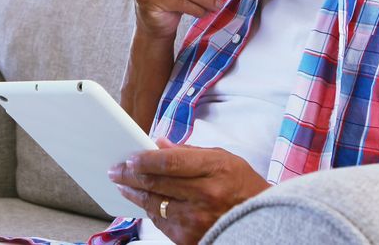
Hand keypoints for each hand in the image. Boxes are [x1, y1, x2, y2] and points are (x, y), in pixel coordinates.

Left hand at [108, 138, 269, 244]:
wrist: (262, 222)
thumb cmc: (243, 186)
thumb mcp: (224, 159)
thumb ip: (190, 151)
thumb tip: (160, 143)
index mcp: (214, 169)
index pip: (168, 162)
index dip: (144, 159)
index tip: (130, 157)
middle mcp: (205, 194)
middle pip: (155, 182)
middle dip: (130, 175)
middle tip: (116, 170)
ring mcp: (196, 219)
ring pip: (153, 203)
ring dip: (133, 193)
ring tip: (123, 184)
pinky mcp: (190, 238)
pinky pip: (161, 222)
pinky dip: (149, 210)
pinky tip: (142, 201)